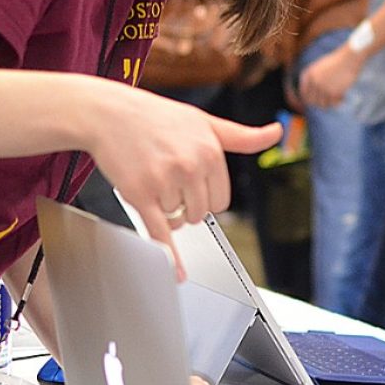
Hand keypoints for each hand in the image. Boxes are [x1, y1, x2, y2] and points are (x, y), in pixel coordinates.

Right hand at [86, 85, 280, 277]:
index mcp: (211, 151)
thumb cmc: (155, 116)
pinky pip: (160, 232)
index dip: (205, 197)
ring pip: (179, 220)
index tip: (191, 184)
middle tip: (167, 180)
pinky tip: (175, 271)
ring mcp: (165, 181)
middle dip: (186, 205)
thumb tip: (276, 132)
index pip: (221, 200)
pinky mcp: (140, 194)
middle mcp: (191, 166)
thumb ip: (240, 136)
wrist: (108, 112)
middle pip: (201, 213)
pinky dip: (168, 254)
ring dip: (166, 210)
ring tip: (152, 182)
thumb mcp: (203, 121)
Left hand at [297, 45, 363, 108]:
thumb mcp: (321, 68)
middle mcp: (313, 81)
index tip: (315, 103)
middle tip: (328, 102)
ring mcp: (322, 87)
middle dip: (320, 103)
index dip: (309, 100)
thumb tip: (312, 99)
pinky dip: (338, 102)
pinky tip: (343, 97)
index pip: (304, 93)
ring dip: (330, 103)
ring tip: (337, 98)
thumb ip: (315, 80)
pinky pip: (334, 103)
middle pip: (312, 101)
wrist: (349, 59)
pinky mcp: (333, 92)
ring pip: (323, 104)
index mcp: (308, 74)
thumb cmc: (337, 62)